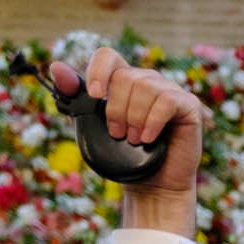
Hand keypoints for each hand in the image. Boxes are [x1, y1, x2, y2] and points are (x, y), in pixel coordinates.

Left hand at [50, 50, 205, 231]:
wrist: (152, 186)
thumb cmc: (123, 156)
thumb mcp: (91, 126)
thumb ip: (76, 97)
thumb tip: (55, 66)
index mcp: (123, 82)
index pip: (108, 56)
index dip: (98, 71)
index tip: (94, 96)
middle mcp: (147, 81)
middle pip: (126, 76)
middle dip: (116, 109)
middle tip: (118, 134)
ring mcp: (170, 91)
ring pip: (146, 87)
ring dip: (134, 118)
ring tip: (134, 139)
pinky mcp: (188, 106)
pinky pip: (167, 101)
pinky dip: (152, 121)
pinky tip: (148, 138)